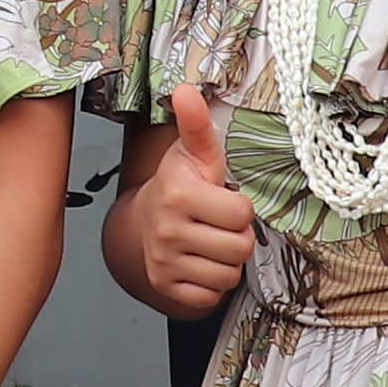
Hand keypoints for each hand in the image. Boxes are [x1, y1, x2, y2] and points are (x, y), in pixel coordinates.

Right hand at [118, 86, 256, 317]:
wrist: (144, 220)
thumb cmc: (180, 184)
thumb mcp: (193, 153)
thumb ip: (196, 124)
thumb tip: (186, 89)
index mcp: (178, 194)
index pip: (242, 213)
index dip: (240, 207)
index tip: (223, 199)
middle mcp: (168, 230)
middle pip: (240, 248)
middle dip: (238, 236)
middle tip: (221, 224)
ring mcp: (164, 262)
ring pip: (228, 275)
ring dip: (227, 261)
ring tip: (212, 242)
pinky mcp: (165, 286)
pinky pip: (211, 297)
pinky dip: (212, 283)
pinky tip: (202, 262)